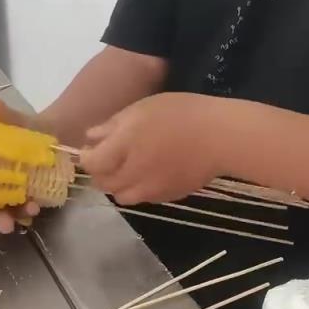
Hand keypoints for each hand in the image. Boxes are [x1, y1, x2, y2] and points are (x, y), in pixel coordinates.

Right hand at [0, 99, 42, 233]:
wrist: (54, 133)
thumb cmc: (23, 127)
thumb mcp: (15, 121)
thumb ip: (4, 116)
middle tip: (1, 223)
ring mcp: (5, 196)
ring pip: (1, 214)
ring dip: (11, 218)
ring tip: (28, 212)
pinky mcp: (25, 199)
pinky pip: (22, 211)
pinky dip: (28, 211)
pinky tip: (37, 206)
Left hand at [80, 93, 222, 205]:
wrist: (221, 137)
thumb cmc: (182, 113)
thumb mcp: (142, 108)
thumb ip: (113, 125)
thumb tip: (90, 137)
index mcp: (123, 147)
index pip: (90, 163)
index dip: (87, 156)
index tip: (93, 147)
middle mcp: (132, 173)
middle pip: (102, 183)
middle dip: (100, 171)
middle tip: (110, 157)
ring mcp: (149, 189)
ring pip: (120, 196)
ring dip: (118, 184)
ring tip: (130, 168)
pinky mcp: (167, 198)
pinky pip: (142, 199)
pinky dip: (138, 190)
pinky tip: (150, 173)